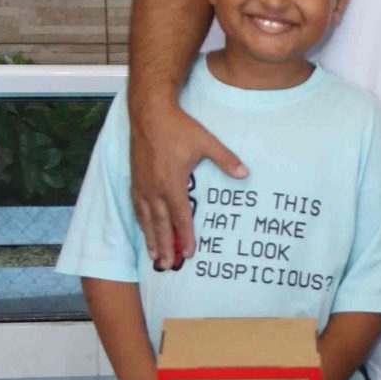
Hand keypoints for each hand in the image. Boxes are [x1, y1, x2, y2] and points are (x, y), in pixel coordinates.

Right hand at [130, 99, 247, 267]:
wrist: (149, 113)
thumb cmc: (179, 128)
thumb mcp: (206, 142)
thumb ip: (226, 160)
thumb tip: (245, 174)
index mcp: (173, 184)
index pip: (181, 217)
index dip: (186, 237)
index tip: (190, 253)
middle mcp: (155, 189)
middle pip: (161, 224)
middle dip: (166, 246)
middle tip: (169, 266)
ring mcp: (142, 185)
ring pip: (146, 219)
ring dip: (151, 239)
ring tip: (155, 257)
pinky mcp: (135, 179)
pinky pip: (137, 207)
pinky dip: (141, 222)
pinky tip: (143, 229)